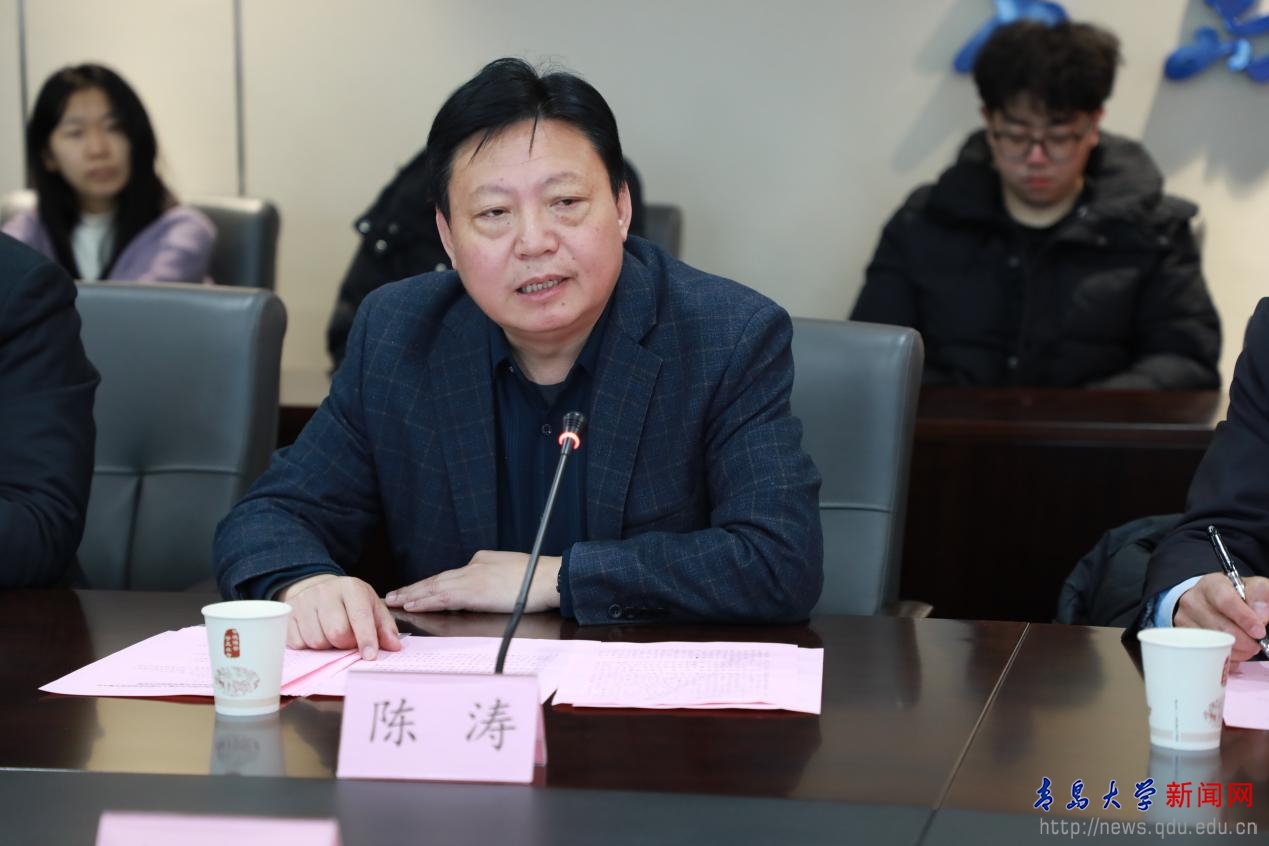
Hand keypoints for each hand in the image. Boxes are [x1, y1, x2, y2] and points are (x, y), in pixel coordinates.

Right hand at [279, 574, 400, 659]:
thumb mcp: (372, 607)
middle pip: (337, 633)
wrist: (319, 589)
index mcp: (351, 587)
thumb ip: (384, 627)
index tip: (369, 656)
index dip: (365, 639)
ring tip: (330, 635)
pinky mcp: (288, 614)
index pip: (359, 616)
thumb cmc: (351, 603)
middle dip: (345, 644)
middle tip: (347, 640)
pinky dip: (308, 646)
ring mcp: (304, 601)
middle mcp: (325, 591)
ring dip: (326, 646)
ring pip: (316, 641)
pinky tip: (315, 634)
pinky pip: (298, 643)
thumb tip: (394, 646)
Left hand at [385, 551, 560, 613]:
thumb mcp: (509, 569)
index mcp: (480, 561)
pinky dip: (426, 601)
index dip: (429, 585)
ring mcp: (472, 578)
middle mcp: (472, 567)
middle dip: (413, 588)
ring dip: (413, 595)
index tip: (414, 591)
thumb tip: (481, 585)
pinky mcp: (475, 592)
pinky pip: (443, 598)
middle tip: (392, 594)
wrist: (549, 577)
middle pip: (436, 579)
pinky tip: (413, 605)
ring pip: (434, 587)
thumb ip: (491, 574)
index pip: (449, 576)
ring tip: (395, 600)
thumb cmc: (536, 577)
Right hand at [1174, 573, 1268, 660]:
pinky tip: (1231, 650)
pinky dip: (1222, 656)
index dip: (1244, 618)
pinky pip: (1205, 653)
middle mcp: (1193, 600)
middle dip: (1244, 641)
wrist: (1207, 601)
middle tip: (1256, 645)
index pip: (1226, 601)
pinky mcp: (1182, 636)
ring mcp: (1184, 619)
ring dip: (1235, 651)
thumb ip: (1261, 595)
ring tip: (1245, 647)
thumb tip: (1261, 615)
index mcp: (1212, 585)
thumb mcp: (1252, 588)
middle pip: (1220, 627)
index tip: (1259, 632)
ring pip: (1212, 644)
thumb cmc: (1234, 595)